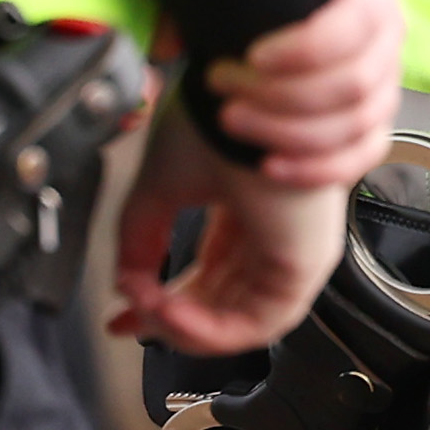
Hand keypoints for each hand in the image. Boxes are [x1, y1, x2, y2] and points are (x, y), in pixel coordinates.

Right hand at [104, 111, 350, 356]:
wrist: (244, 99)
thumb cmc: (219, 119)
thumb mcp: (159, 185)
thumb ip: (138, 237)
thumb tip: (125, 282)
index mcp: (250, 209)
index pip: (209, 270)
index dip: (166, 296)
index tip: (127, 308)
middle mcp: (277, 233)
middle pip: (223, 300)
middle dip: (170, 319)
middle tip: (131, 322)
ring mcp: (294, 251)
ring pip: (239, 320)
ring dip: (183, 325)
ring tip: (147, 311)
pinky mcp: (304, 266)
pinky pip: (255, 323)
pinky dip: (208, 330)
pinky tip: (171, 315)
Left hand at [207, 0, 403, 187]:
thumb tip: (166, 45)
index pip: (358, 18)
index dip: (308, 47)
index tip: (252, 56)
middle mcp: (387, 26)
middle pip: (357, 80)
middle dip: (281, 97)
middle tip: (220, 85)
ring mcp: (387, 73)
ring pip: (358, 121)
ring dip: (288, 133)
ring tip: (230, 120)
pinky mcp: (377, 114)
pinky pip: (363, 153)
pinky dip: (317, 167)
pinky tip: (269, 166)